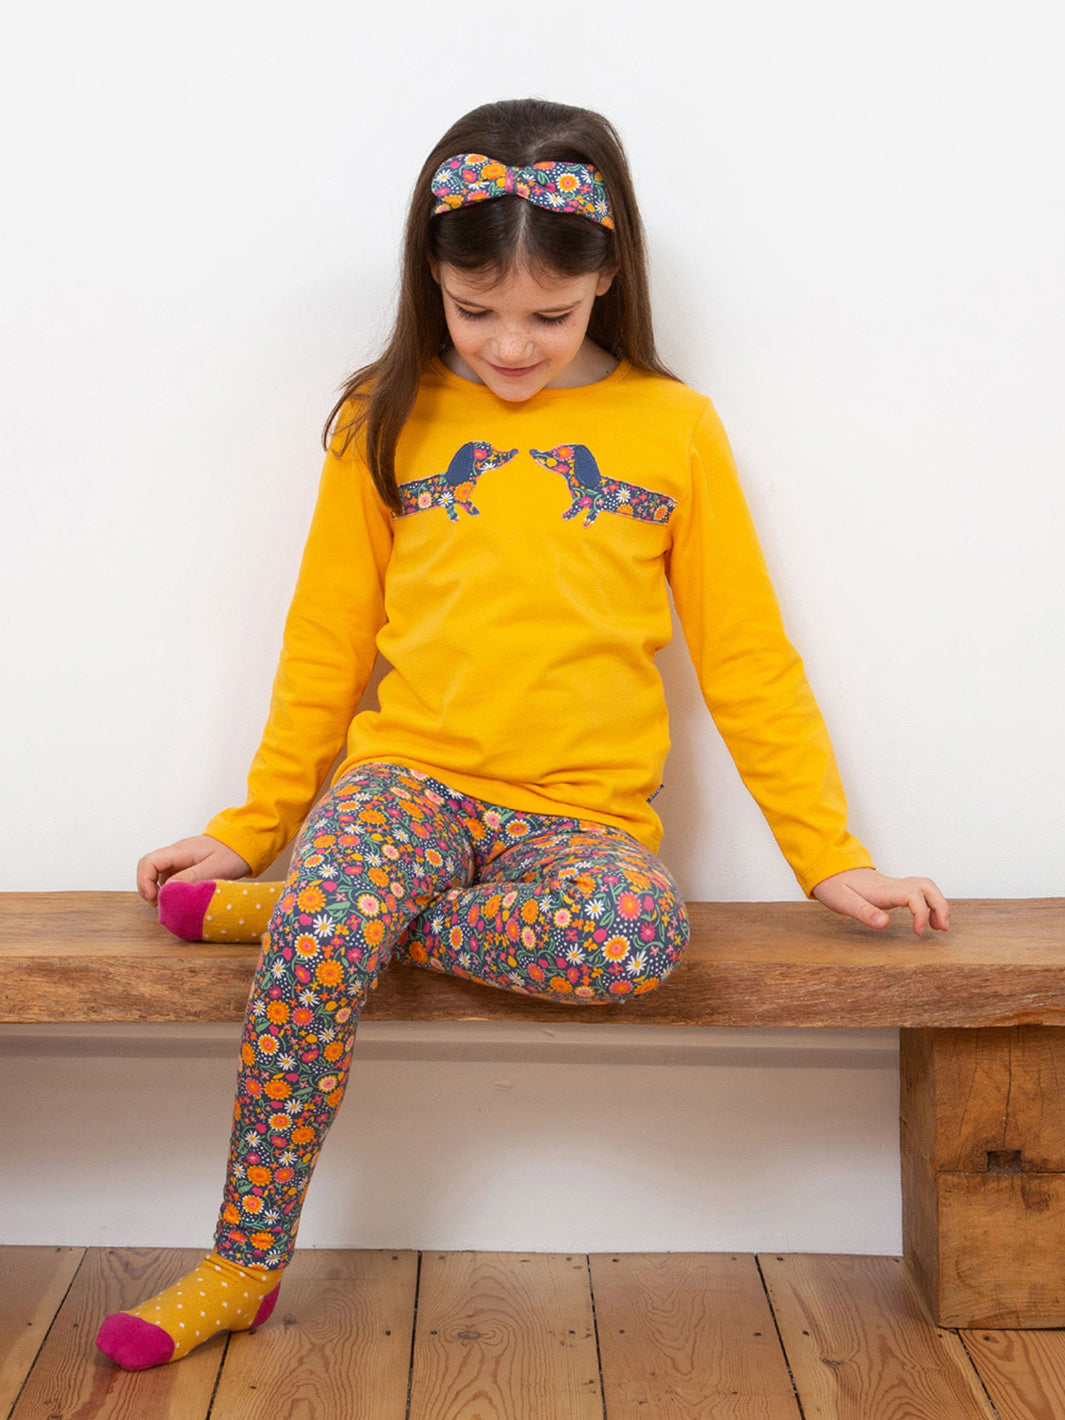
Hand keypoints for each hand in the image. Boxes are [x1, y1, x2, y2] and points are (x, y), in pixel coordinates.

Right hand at [136, 835, 250, 903]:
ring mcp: (180, 858)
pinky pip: (170, 876)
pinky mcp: (186, 864)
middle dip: (148, 887)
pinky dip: (169, 888)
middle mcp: (177, 853)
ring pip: (158, 873)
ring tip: (170, 903)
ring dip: (158, 889)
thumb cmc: (234, 853)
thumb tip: (169, 889)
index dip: (145, 881)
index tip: (154, 899)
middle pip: (148, 867)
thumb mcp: (215, 868)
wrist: (246, 843)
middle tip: (160, 904)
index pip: (149, 862)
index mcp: (181, 851)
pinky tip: (179, 897)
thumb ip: (192, 877)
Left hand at [811, 867, 949, 937]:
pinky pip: (918, 892)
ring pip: (925, 887)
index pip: (913, 895)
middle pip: (927, 886)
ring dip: (937, 904)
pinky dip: (928, 904)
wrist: (828, 869)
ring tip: (940, 926)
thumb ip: (864, 912)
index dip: (922, 913)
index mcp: (882, 889)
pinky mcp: (892, 889)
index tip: (918, 933)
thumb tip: (885, 924)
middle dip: (940, 905)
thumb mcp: (842, 902)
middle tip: (942, 928)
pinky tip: (925, 919)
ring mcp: (894, 885)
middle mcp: (892, 885)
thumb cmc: (834, 885)